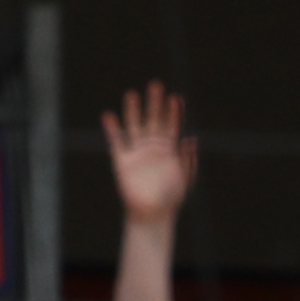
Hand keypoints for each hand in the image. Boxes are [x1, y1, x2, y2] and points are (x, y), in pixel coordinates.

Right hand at [103, 82, 196, 220]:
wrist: (152, 215)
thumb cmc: (171, 199)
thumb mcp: (184, 179)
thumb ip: (188, 160)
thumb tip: (190, 139)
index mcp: (169, 150)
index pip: (172, 125)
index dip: (174, 111)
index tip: (176, 97)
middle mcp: (152, 147)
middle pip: (153, 120)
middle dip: (155, 103)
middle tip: (156, 85)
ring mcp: (137, 152)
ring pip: (134, 126)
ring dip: (133, 111)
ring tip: (132, 94)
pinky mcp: (122, 161)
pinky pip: (116, 142)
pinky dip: (112, 129)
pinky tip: (109, 115)